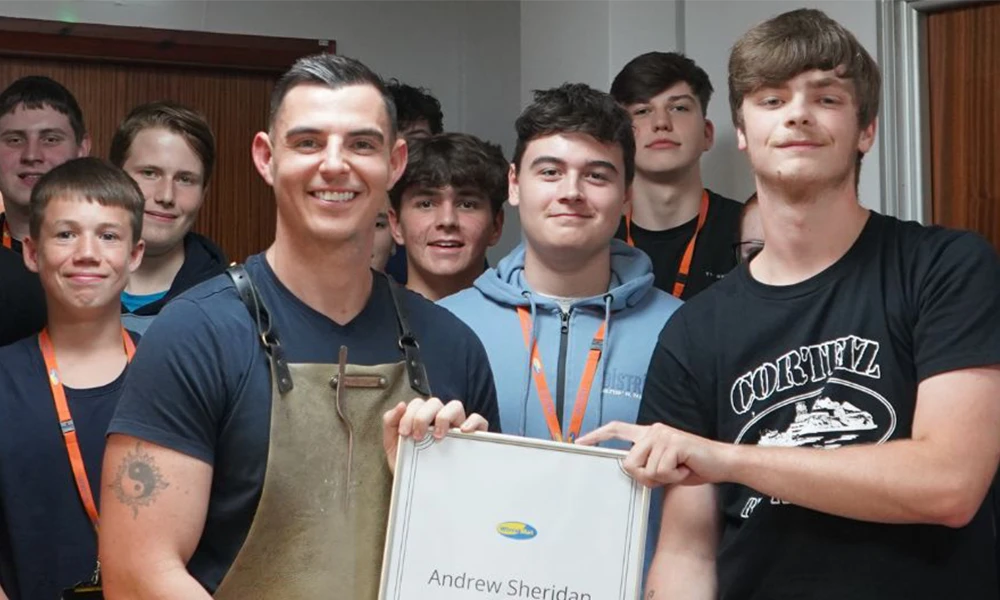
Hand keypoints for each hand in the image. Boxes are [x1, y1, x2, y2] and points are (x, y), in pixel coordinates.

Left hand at [382, 397, 488, 473]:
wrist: (421, 492)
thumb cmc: (410, 466)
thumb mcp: (394, 447)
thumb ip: (391, 424)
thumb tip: (400, 405)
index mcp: (422, 419)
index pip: (418, 404)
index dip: (409, 414)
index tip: (404, 433)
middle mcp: (440, 419)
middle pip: (434, 402)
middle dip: (423, 417)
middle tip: (417, 437)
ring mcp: (457, 426)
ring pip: (455, 406)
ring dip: (444, 417)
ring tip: (438, 436)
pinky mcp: (473, 436)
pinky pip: (479, 420)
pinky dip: (472, 421)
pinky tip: (463, 431)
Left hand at [576, 422, 730, 487]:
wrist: (721, 462)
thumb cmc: (693, 465)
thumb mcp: (664, 466)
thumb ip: (646, 464)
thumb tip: (630, 469)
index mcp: (649, 433)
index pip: (617, 429)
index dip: (597, 435)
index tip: (580, 441)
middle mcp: (653, 430)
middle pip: (629, 463)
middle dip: (645, 477)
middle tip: (668, 474)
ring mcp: (663, 435)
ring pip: (646, 470)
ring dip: (664, 477)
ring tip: (680, 468)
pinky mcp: (673, 443)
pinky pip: (661, 471)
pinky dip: (674, 477)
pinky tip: (686, 468)